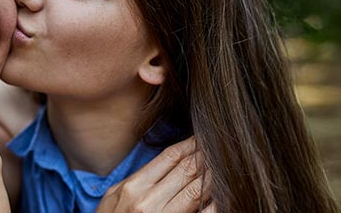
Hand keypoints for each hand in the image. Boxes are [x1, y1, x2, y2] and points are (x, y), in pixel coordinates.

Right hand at [97, 138, 212, 212]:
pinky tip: (222, 193)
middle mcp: (148, 201)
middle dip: (206, 155)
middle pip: (187, 170)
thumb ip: (139, 180)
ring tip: (224, 164)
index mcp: (133, 187)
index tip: (203, 138)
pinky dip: (214, 203)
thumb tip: (168, 163)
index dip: (190, 144)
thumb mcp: (115, 196)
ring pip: (198, 190)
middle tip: (220, 145)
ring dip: (213, 175)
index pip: (170, 157)